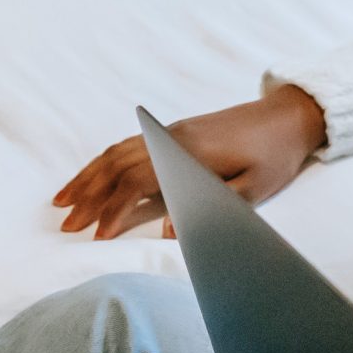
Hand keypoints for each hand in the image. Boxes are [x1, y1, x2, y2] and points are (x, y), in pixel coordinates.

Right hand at [54, 85, 327, 239]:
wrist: (289, 115)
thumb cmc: (275, 156)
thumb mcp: (254, 189)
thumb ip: (213, 208)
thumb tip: (168, 230)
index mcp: (190, 154)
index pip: (137, 183)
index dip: (113, 211)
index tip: (96, 236)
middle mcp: (172, 138)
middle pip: (117, 167)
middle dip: (89, 197)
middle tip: (65, 225)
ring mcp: (171, 132)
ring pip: (116, 152)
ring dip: (88, 177)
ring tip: (63, 200)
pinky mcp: (174, 131)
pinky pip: (127, 145)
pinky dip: (104, 162)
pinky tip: (94, 175)